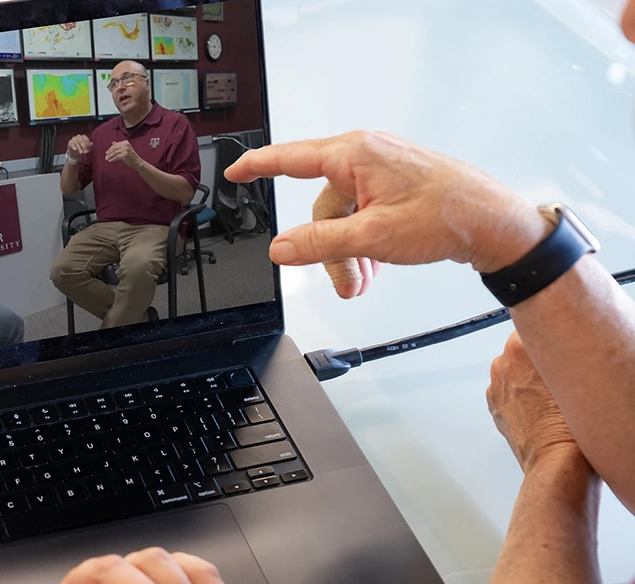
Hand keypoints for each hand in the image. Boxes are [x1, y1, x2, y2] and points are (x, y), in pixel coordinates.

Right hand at [67, 135, 92, 160]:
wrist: (74, 152)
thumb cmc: (81, 149)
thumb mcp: (86, 147)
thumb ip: (88, 145)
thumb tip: (91, 143)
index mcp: (83, 136)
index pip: (86, 139)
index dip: (88, 145)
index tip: (89, 150)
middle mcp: (78, 136)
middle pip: (82, 141)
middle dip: (84, 147)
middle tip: (86, 152)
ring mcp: (74, 138)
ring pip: (77, 143)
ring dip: (79, 148)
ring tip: (81, 153)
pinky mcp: (70, 142)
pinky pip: (72, 144)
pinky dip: (74, 147)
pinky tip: (75, 150)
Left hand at [106, 140, 143, 168]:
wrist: (137, 162)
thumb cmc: (130, 156)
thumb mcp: (124, 150)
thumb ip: (119, 146)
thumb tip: (113, 143)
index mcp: (125, 142)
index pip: (115, 145)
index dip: (110, 149)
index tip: (106, 152)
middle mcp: (126, 144)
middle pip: (114, 148)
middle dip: (109, 153)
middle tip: (106, 157)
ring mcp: (126, 149)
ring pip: (115, 153)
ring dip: (110, 156)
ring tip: (107, 159)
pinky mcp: (126, 154)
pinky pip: (117, 157)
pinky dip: (113, 159)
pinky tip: (110, 161)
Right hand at [223, 130, 550, 277]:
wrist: (496, 224)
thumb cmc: (447, 216)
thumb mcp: (372, 237)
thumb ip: (319, 243)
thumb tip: (281, 248)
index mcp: (354, 154)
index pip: (290, 158)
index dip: (257, 166)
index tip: (235, 173)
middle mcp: (367, 156)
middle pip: (322, 207)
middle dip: (328, 249)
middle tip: (343, 281)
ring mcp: (384, 171)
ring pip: (345, 217)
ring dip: (350, 253)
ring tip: (365, 281)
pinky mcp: (398, 187)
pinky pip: (365, 216)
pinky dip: (365, 244)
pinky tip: (378, 267)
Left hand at [487, 331, 581, 473]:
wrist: (557, 460)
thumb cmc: (570, 424)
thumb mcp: (576, 372)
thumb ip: (563, 350)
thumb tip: (564, 342)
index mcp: (519, 347)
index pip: (532, 325)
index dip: (550, 334)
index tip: (559, 340)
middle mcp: (502, 364)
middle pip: (523, 347)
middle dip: (539, 356)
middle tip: (562, 370)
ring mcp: (495, 386)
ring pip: (515, 369)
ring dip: (529, 376)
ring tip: (553, 394)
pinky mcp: (494, 406)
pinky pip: (508, 390)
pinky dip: (520, 394)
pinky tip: (540, 406)